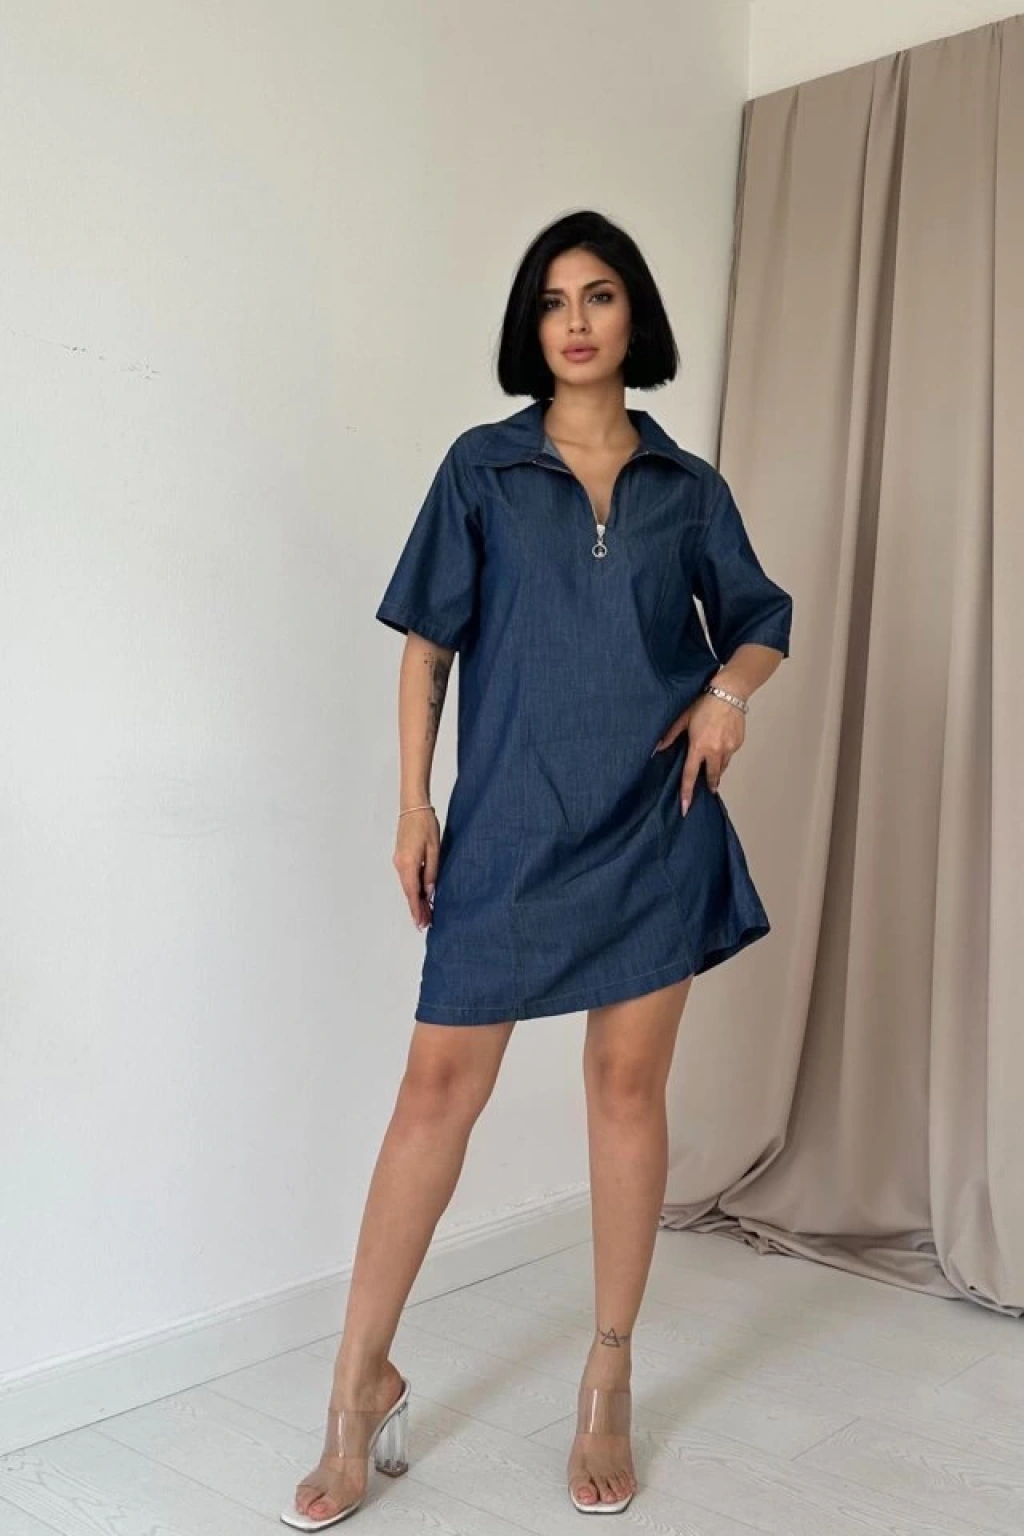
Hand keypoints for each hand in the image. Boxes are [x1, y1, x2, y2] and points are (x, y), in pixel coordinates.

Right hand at [393, 807, 439, 928]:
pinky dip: (413, 889)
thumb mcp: (434, 849)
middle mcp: (400, 865)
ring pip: (407, 886)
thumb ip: (431, 872)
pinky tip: (421, 895)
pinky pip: (407, 878)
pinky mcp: (401, 857)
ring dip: (416, 900)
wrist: (413, 807)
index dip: (417, 909)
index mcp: (408, 864)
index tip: (421, 923)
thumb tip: (430, 891)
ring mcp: (398, 861)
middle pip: (409, 892)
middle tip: (425, 924)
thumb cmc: (426, 824)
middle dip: (416, 908)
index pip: (413, 893)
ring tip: (425, 913)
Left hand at [652, 690, 746, 815]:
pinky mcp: (738, 743)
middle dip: (710, 784)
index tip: (686, 807)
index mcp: (699, 746)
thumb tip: (656, 748)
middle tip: (709, 789)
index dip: (688, 792)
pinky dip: (725, 753)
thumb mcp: (683, 717)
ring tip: (713, 765)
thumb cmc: (705, 702)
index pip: (691, 775)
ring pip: (723, 766)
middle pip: (712, 776)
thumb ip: (670, 735)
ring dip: (717, 768)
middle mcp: (715, 750)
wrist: (729, 693)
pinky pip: (730, 754)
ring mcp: (729, 748)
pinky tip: (721, 743)